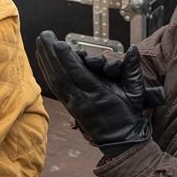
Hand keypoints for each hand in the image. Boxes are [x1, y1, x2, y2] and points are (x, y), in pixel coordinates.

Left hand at [36, 31, 164, 155]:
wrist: (121, 141)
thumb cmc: (129, 115)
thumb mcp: (136, 93)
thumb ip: (132, 70)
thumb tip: (133, 49)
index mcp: (98, 95)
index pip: (79, 75)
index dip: (68, 59)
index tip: (60, 43)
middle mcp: (81, 100)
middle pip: (61, 75)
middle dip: (51, 54)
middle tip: (44, 35)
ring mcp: (73, 105)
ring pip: (55, 81)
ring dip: (46, 60)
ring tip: (40, 42)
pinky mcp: (70, 106)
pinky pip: (56, 87)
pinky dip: (48, 71)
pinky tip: (43, 60)